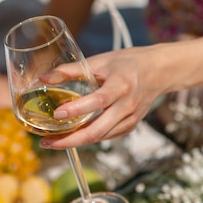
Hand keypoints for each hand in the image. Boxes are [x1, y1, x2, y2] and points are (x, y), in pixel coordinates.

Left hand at [39, 46, 166, 148]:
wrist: (159, 71)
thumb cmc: (128, 63)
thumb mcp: (99, 61)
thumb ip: (70, 71)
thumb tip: (43, 79)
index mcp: (121, 85)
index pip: (98, 101)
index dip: (77, 109)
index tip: (57, 113)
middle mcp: (127, 105)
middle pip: (97, 130)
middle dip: (69, 140)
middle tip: (46, 142)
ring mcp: (130, 118)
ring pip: (100, 137)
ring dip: (75, 142)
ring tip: (53, 141)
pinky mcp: (130, 126)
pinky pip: (106, 136)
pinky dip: (88, 138)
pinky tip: (72, 136)